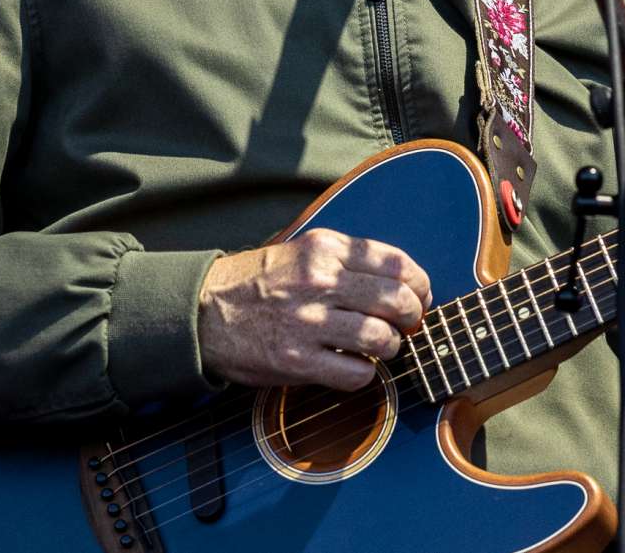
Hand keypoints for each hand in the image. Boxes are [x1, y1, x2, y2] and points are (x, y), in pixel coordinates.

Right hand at [196, 228, 432, 390]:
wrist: (204, 312)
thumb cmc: (259, 282)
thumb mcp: (303, 250)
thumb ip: (350, 260)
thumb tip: (404, 281)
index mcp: (325, 249)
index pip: (397, 263)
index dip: (420, 283)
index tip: (419, 295)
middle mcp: (319, 281)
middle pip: (397, 301)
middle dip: (413, 317)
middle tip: (407, 325)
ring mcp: (308, 322)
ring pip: (382, 339)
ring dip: (390, 347)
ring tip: (380, 347)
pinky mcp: (297, 361)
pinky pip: (356, 373)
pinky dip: (364, 374)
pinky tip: (353, 366)